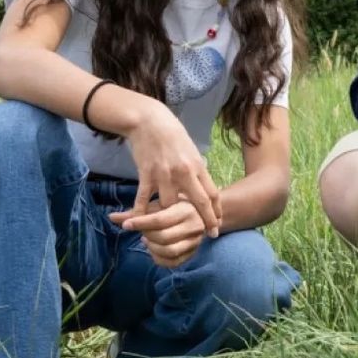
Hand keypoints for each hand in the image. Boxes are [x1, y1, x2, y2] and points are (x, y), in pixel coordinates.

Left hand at [109, 198, 207, 267]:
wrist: (201, 213)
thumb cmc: (175, 206)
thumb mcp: (158, 205)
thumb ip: (136, 212)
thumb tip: (111, 217)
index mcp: (186, 210)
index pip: (160, 220)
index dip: (141, 223)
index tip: (126, 225)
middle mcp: (195, 226)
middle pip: (164, 237)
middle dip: (147, 235)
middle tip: (141, 231)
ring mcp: (196, 241)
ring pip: (169, 251)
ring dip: (152, 248)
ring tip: (146, 239)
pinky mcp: (193, 253)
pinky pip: (173, 262)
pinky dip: (158, 258)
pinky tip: (153, 248)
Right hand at [126, 100, 221, 236]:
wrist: (149, 121)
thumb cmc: (172, 135)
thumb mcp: (191, 151)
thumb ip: (197, 169)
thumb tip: (205, 186)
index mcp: (197, 166)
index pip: (212, 193)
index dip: (217, 211)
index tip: (219, 224)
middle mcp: (184, 172)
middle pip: (199, 203)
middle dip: (206, 221)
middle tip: (209, 235)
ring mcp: (164, 174)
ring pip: (169, 206)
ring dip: (169, 218)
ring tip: (169, 230)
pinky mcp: (146, 174)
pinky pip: (143, 200)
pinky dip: (140, 213)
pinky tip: (139, 223)